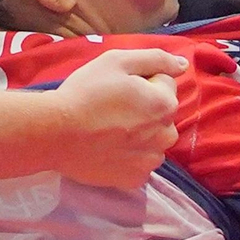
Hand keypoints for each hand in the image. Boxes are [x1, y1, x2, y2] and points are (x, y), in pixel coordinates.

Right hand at [53, 49, 188, 188]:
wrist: (55, 134)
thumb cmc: (86, 92)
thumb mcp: (118, 61)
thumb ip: (156, 59)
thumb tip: (184, 65)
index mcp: (165, 104)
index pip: (164, 83)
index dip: (140, 80)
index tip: (117, 86)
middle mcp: (167, 135)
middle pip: (161, 114)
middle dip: (144, 108)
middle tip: (111, 107)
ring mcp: (151, 161)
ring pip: (152, 140)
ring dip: (140, 133)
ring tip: (108, 129)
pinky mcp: (135, 180)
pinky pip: (139, 161)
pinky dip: (129, 156)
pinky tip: (108, 148)